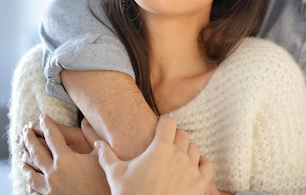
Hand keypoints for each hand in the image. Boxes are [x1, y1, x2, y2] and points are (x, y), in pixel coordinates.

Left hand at [20, 114, 108, 194]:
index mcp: (66, 159)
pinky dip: (30, 183)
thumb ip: (93, 138)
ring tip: (21, 155)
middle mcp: (53, 172)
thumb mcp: (101, 157)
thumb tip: (85, 121)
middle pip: (36, 152)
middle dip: (30, 139)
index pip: (52, 136)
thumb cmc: (103, 182)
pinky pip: (34, 189)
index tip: (43, 116)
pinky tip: (28, 181)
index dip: (47, 124)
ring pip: (31, 172)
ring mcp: (49, 187)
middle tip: (25, 131)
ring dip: (25, 161)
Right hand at [96, 115, 214, 194]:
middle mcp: (179, 155)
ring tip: (177, 158)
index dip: (164, 122)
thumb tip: (98, 144)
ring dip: (187, 150)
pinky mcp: (200, 184)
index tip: (160, 127)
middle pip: (183, 135)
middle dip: (174, 137)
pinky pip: (208, 165)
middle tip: (166, 145)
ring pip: (195, 148)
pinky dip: (201, 164)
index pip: (169, 122)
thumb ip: (107, 156)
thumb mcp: (115, 175)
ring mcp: (192, 169)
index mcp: (160, 148)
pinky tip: (192, 169)